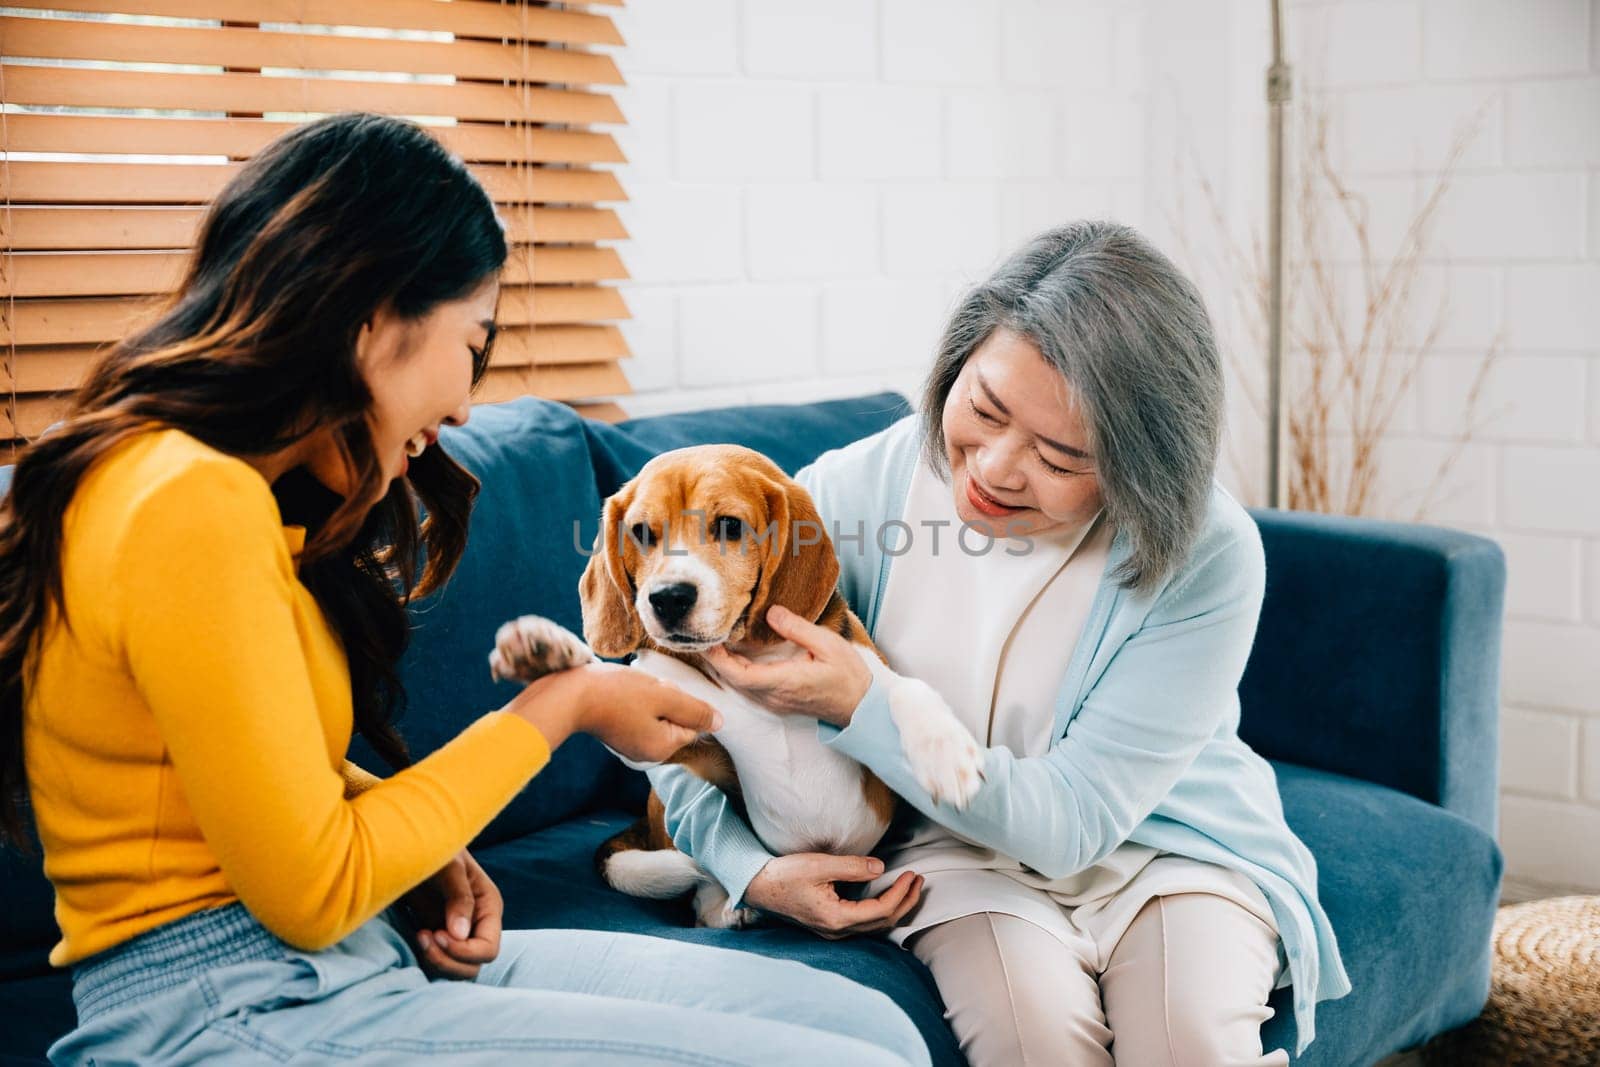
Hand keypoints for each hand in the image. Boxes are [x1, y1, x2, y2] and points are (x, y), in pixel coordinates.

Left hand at [400, 849, 501, 979]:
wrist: (407, 844)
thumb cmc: (433, 846)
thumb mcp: (450, 865)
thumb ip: (459, 896)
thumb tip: (461, 933)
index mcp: (488, 908)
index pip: (488, 949)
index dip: (465, 952)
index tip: (437, 935)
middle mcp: (476, 926)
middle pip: (472, 967)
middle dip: (447, 960)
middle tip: (422, 936)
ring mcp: (455, 935)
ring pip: (454, 970)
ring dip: (435, 962)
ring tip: (418, 935)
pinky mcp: (434, 938)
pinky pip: (435, 964)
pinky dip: (424, 960)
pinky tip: (413, 936)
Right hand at [504, 661, 721, 762]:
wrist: (568, 694)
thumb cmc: (617, 693)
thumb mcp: (664, 696)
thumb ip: (694, 710)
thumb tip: (720, 723)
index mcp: (662, 748)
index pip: (691, 724)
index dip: (681, 701)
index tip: (662, 691)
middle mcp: (647, 753)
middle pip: (674, 720)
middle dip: (666, 699)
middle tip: (646, 689)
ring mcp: (630, 744)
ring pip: (656, 714)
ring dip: (651, 697)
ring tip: (631, 690)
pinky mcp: (617, 732)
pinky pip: (639, 714)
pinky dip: (635, 700)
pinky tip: (621, 692)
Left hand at [704, 605, 871, 727]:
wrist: (862, 706)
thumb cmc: (849, 676)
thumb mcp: (828, 644)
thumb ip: (797, 629)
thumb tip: (771, 612)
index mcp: (784, 682)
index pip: (739, 675)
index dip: (718, 659)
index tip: (706, 640)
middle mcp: (774, 696)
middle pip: (733, 680)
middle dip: (714, 659)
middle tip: (701, 633)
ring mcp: (775, 702)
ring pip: (739, 686)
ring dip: (723, 665)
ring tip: (712, 640)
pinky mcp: (778, 702)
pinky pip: (749, 688)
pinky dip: (736, 671)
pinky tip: (734, 655)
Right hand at [743, 853, 923, 939]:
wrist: (757, 886)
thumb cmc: (784, 874)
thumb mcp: (819, 865)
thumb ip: (852, 867)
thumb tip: (881, 868)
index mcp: (836, 918)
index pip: (881, 910)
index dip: (901, 893)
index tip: (912, 874)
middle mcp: (837, 930)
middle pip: (883, 923)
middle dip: (905, 902)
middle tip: (919, 881)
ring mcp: (833, 930)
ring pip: (875, 925)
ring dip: (896, 907)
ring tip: (910, 888)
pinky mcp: (829, 923)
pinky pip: (865, 922)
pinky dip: (882, 910)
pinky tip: (886, 897)